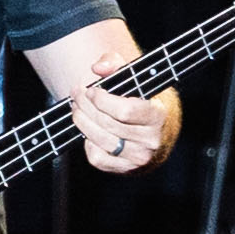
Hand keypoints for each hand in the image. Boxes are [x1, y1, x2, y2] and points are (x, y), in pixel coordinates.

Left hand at [77, 51, 175, 172]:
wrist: (158, 133)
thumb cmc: (143, 101)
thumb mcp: (136, 78)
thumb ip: (116, 64)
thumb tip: (98, 67)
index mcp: (158, 115)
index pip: (125, 111)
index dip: (102, 100)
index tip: (92, 91)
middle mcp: (151, 139)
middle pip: (107, 124)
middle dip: (86, 107)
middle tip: (76, 94)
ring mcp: (138, 157)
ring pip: (100, 140)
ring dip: (82, 123)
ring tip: (76, 110)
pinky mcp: (125, 169)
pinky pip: (98, 158)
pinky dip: (88, 144)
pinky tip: (89, 131)